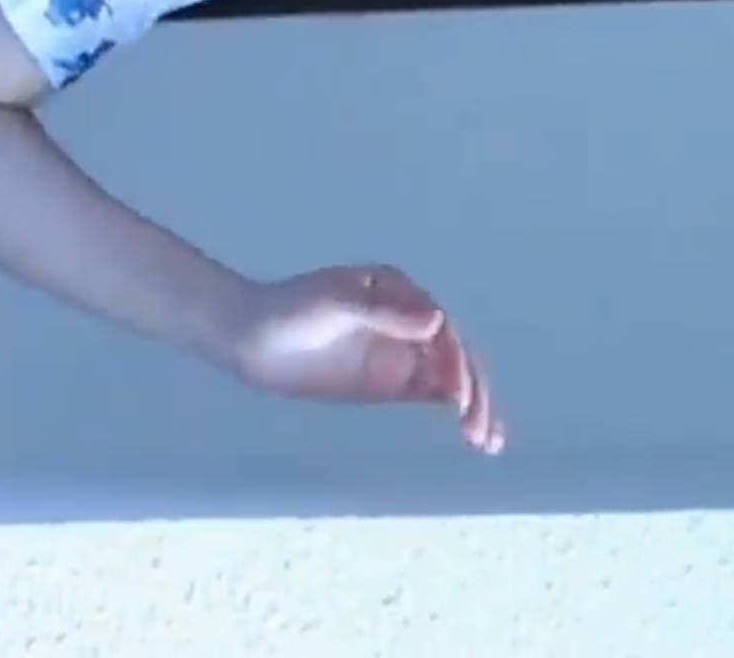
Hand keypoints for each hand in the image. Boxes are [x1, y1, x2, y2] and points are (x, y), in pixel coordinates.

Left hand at [213, 264, 504, 454]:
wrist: (248, 337)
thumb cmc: (286, 309)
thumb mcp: (331, 303)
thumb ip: (379, 312)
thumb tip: (435, 321)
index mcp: (398, 290)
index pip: (440, 329)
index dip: (453, 361)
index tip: (455, 396)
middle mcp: (409, 319)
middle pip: (454, 356)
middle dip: (472, 391)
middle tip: (477, 430)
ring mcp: (403, 351)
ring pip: (453, 379)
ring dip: (476, 407)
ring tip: (485, 443)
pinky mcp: (392, 381)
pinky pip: (435, 396)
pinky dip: (458, 414)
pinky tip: (475, 439)